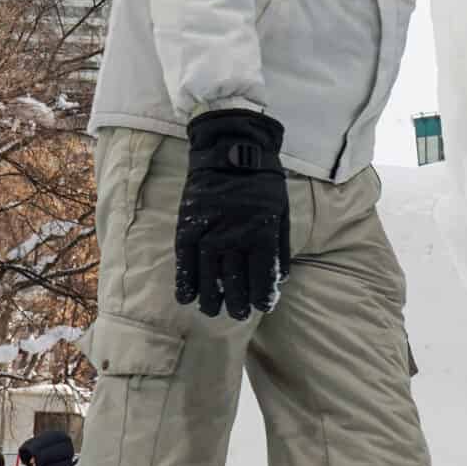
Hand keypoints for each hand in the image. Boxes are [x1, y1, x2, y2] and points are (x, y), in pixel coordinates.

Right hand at [175, 111, 291, 319]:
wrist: (230, 151)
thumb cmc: (263, 182)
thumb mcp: (282, 212)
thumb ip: (280, 248)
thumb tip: (281, 280)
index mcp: (262, 235)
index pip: (262, 278)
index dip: (262, 297)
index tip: (262, 307)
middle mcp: (234, 239)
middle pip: (234, 283)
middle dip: (237, 303)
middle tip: (237, 314)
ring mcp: (208, 234)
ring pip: (208, 277)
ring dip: (210, 298)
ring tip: (213, 310)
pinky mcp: (187, 227)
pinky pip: (184, 262)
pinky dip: (185, 282)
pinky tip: (187, 297)